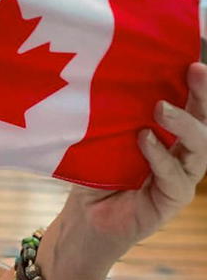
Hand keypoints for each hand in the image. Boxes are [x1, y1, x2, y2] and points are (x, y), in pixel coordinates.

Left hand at [67, 62, 206, 249]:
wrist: (84, 219)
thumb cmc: (96, 174)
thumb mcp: (106, 137)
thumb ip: (118, 115)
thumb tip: (113, 73)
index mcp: (171, 136)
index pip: (194, 106)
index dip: (199, 85)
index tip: (193, 61)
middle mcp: (182, 154)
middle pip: (206, 123)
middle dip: (204, 95)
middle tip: (194, 70)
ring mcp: (180, 178)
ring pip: (201, 149)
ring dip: (184, 124)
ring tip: (161, 108)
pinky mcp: (171, 202)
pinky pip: (176, 178)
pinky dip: (160, 157)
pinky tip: (145, 140)